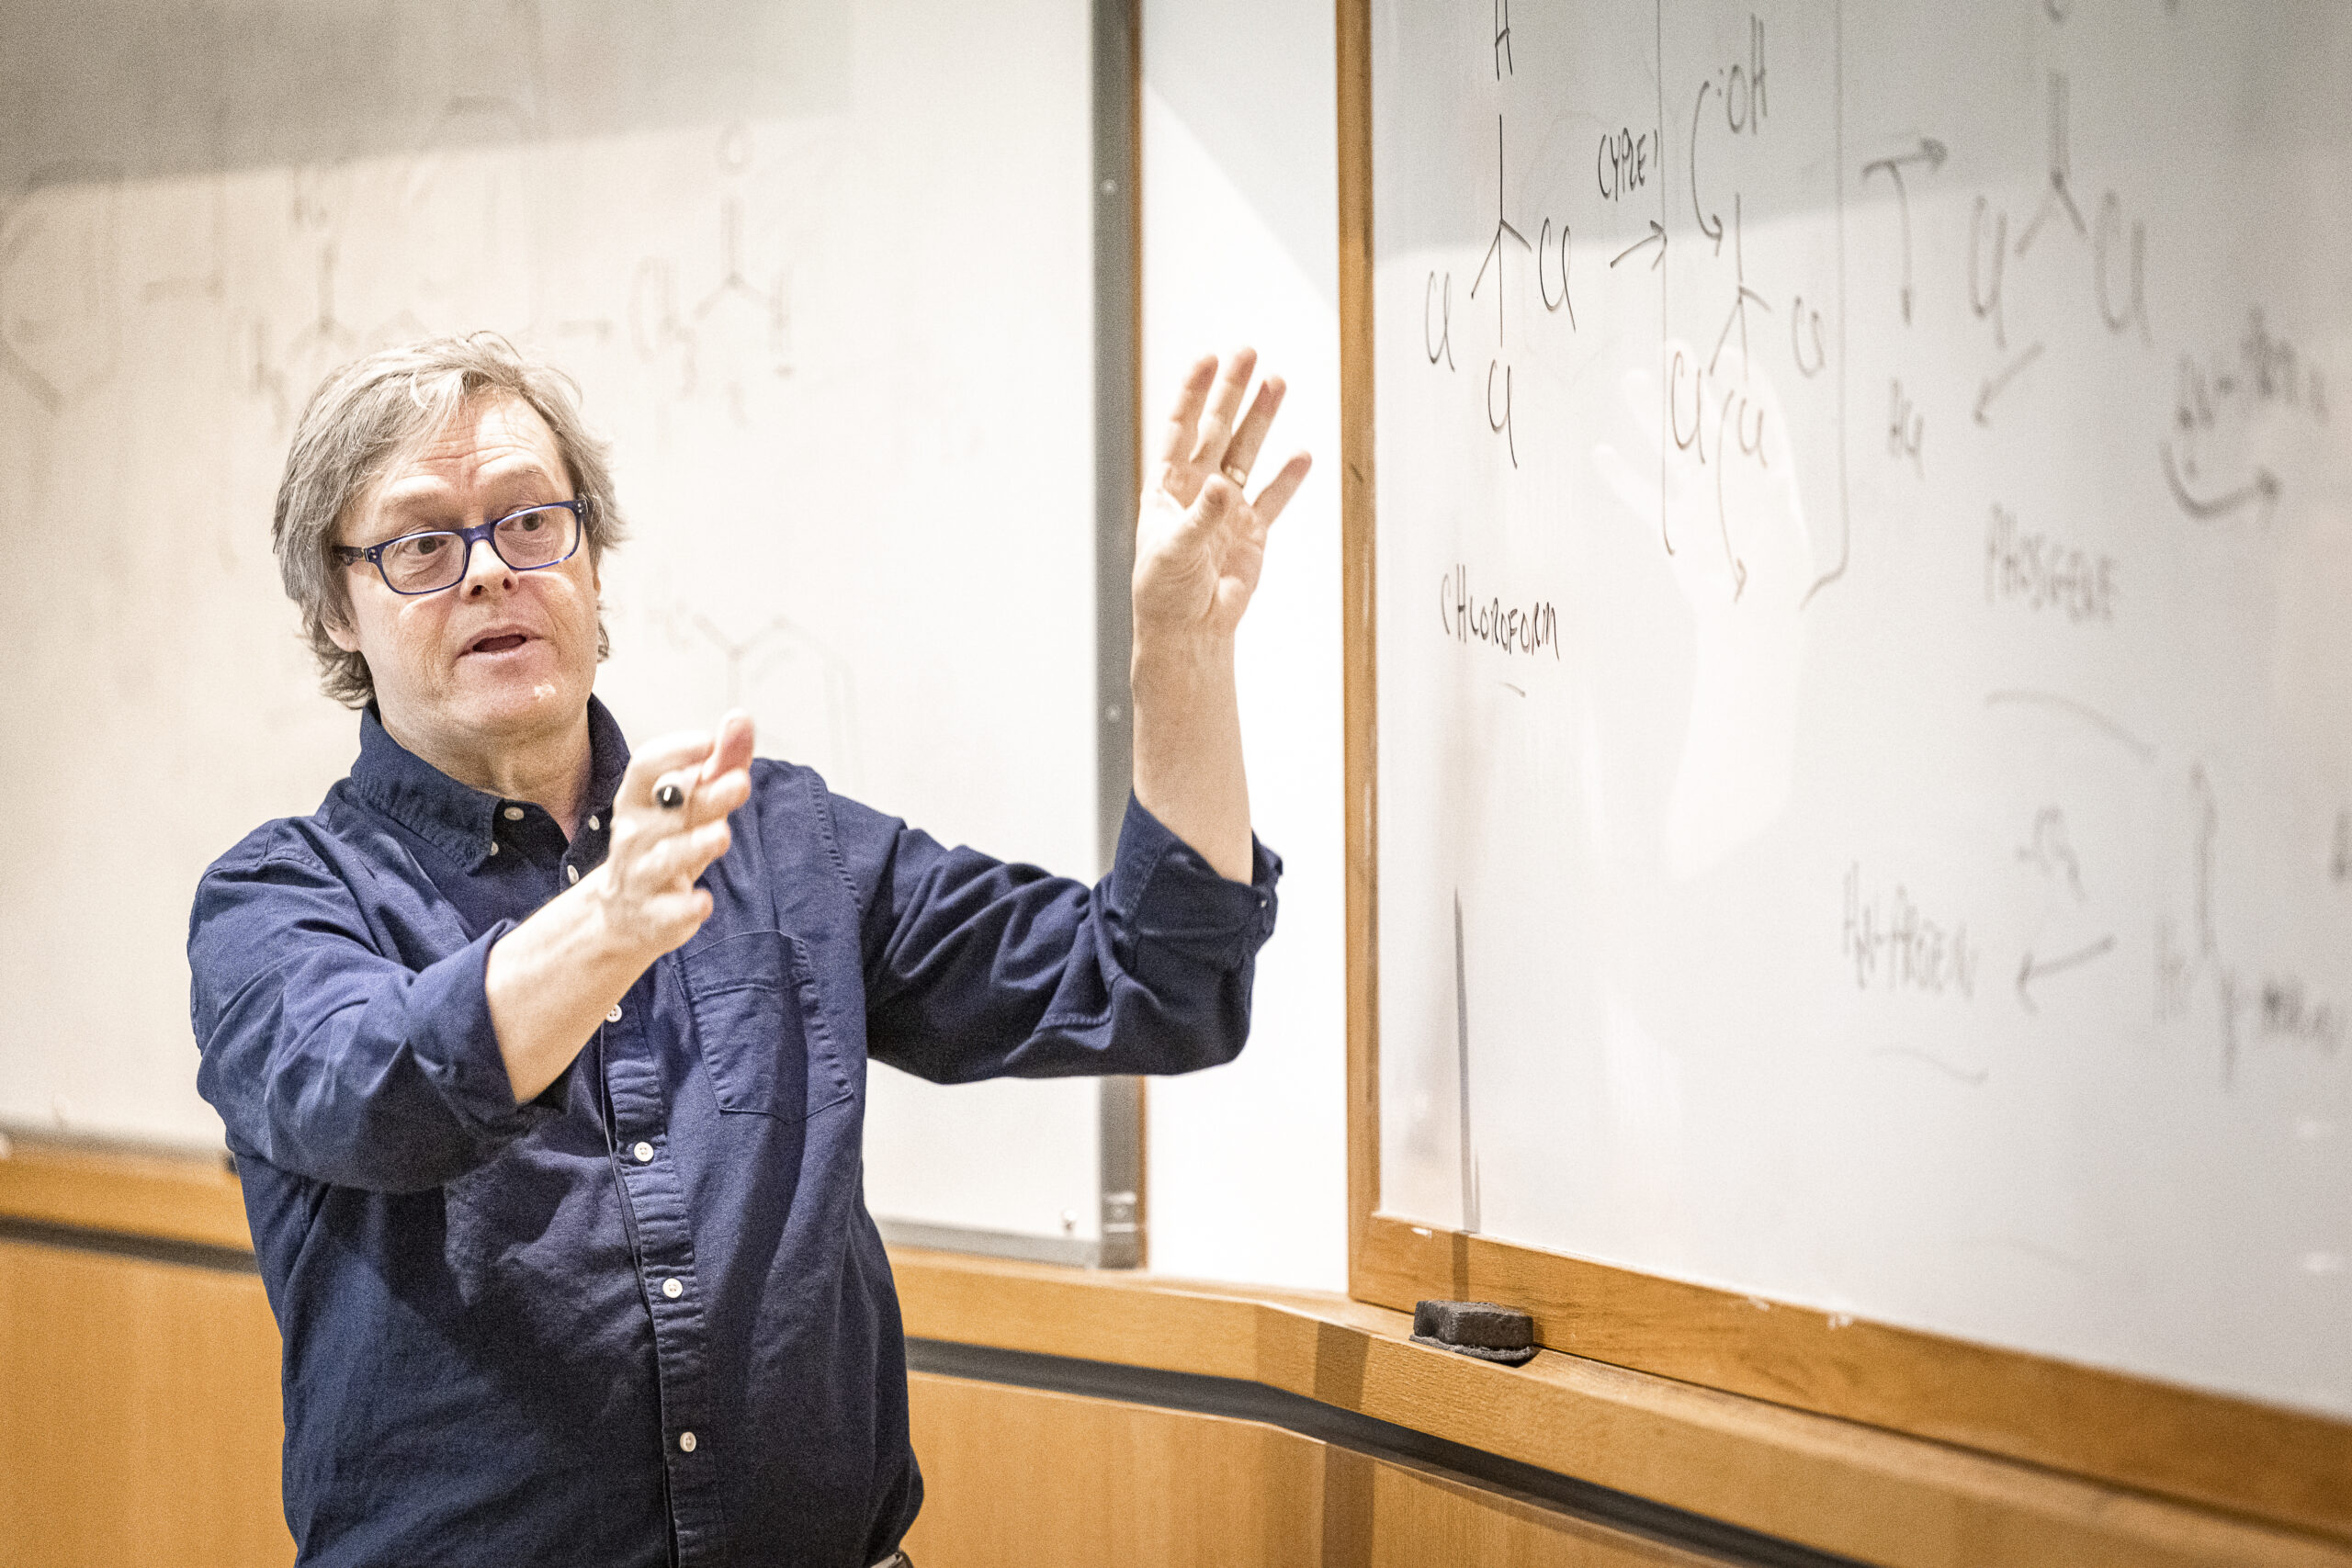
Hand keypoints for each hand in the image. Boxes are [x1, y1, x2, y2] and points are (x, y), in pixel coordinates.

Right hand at [590, 710, 755, 958]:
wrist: (626, 912)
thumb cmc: (667, 842)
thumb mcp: (692, 802)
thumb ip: (719, 762)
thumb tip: (740, 717)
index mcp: (640, 799)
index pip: (645, 767)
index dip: (673, 751)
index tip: (707, 740)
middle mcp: (635, 835)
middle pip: (667, 811)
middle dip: (702, 796)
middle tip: (741, 781)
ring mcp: (640, 876)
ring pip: (663, 859)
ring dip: (694, 845)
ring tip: (722, 835)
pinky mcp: (653, 917)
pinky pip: (666, 913)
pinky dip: (685, 908)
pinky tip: (704, 901)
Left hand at [1133, 349, 1312, 642]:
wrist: (1190, 632)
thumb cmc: (1166, 593)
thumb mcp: (1175, 553)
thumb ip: (1201, 518)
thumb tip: (1220, 484)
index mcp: (1167, 488)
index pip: (1180, 429)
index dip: (1192, 394)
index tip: (1207, 359)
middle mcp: (1198, 490)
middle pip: (1218, 429)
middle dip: (1232, 392)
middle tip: (1247, 354)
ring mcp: (1227, 509)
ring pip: (1247, 453)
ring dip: (1262, 420)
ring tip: (1277, 383)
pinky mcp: (1252, 532)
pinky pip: (1273, 498)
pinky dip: (1287, 478)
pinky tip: (1301, 454)